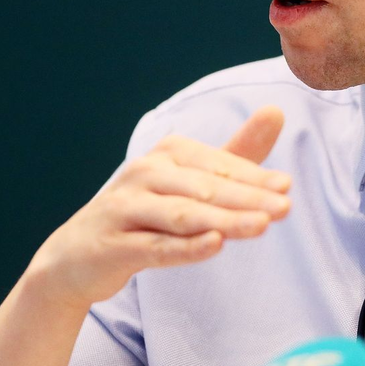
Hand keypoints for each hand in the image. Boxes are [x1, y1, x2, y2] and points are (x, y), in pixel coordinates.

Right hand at [25, 106, 291, 312]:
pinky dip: (187, 246)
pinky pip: (156, 247)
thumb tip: (277, 110)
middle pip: (206, 188)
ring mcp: (126, 208)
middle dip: (248, 197)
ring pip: (184, 215)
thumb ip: (237, 154)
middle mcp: (146, 173)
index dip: (254, 177)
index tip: (287, 187)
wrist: (78, 255)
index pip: (218, 164)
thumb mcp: (192, 182)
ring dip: (226, 219)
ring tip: (262, 225)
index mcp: (168, 153)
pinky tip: (215, 245)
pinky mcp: (114, 245)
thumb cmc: (148, 212)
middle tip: (285, 206)